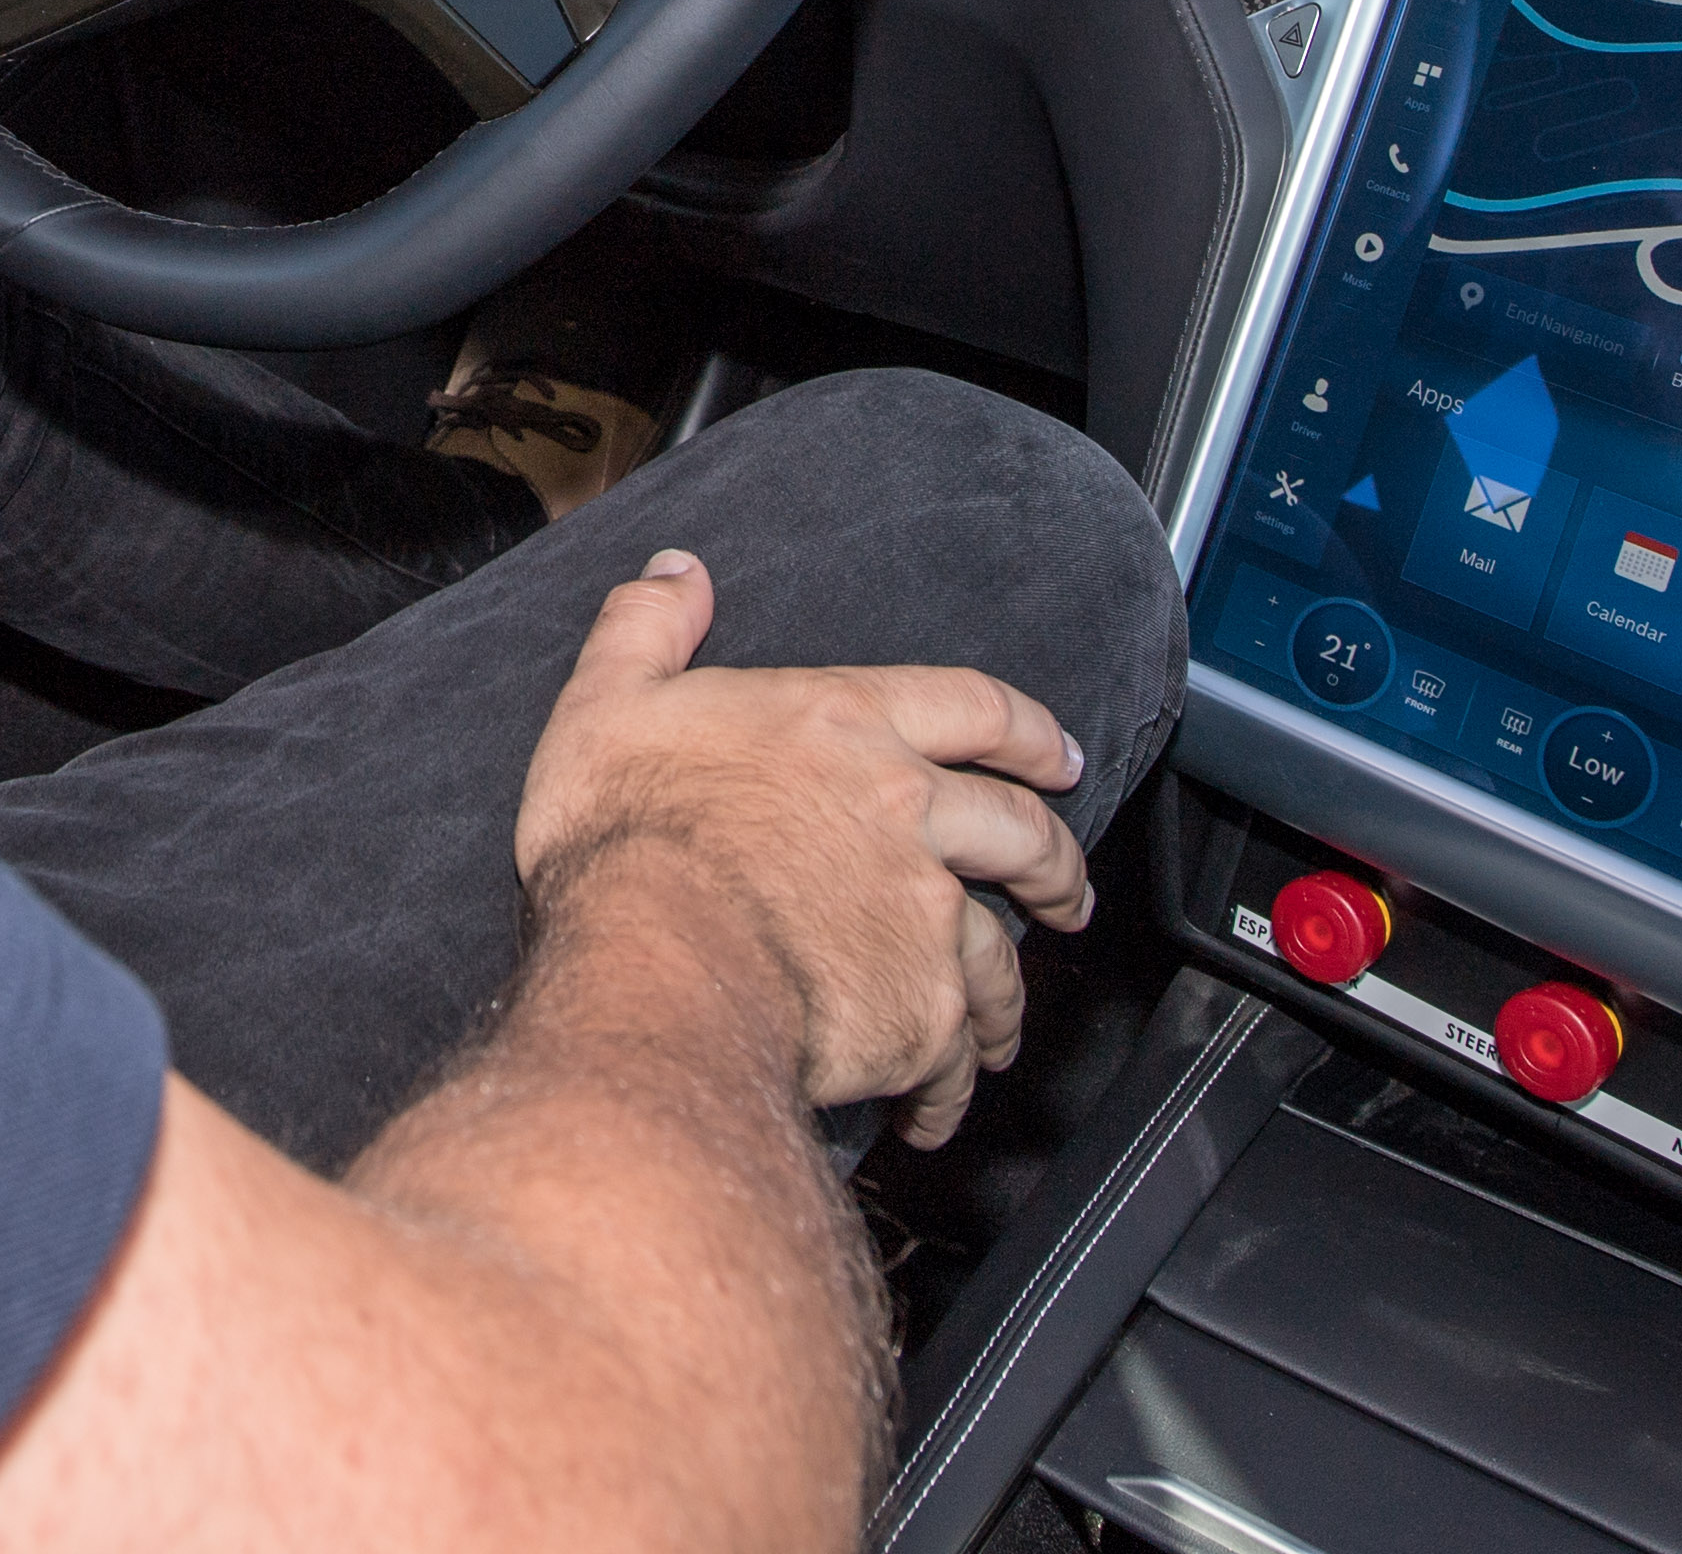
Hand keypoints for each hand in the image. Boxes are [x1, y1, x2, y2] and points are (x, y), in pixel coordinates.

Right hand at [512, 551, 1089, 1152]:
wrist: (654, 963)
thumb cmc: (628, 836)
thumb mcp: (613, 701)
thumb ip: (648, 628)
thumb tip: (678, 574)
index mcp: (845, 724)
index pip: (973, 706)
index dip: (1027, 730)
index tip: (1059, 757)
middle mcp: (908, 813)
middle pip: (1023, 831)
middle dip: (1057, 862)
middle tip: (1068, 888)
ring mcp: (925, 915)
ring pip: (1003, 953)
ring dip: (1013, 992)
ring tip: (1007, 1024)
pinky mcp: (920, 1011)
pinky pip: (959, 1055)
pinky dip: (956, 1084)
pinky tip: (937, 1108)